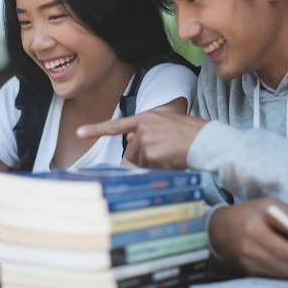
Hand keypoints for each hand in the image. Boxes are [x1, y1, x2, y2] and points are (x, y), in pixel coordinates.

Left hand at [77, 111, 206, 168]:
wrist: (208, 141)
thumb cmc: (194, 134)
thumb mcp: (168, 125)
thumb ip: (147, 131)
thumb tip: (129, 139)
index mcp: (147, 117)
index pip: (117, 125)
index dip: (96, 129)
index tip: (79, 132)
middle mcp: (143, 127)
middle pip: (131, 152)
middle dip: (144, 159)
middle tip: (166, 154)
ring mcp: (146, 140)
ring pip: (139, 162)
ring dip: (153, 165)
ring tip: (172, 156)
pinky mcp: (151, 153)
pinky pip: (149, 169)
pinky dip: (160, 169)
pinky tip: (174, 161)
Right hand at [209, 198, 287, 278]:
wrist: (217, 229)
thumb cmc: (244, 214)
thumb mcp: (265, 203)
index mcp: (253, 230)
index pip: (283, 249)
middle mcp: (249, 249)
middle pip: (284, 265)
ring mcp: (247, 264)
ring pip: (280, 274)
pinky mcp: (248, 272)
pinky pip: (273, 277)